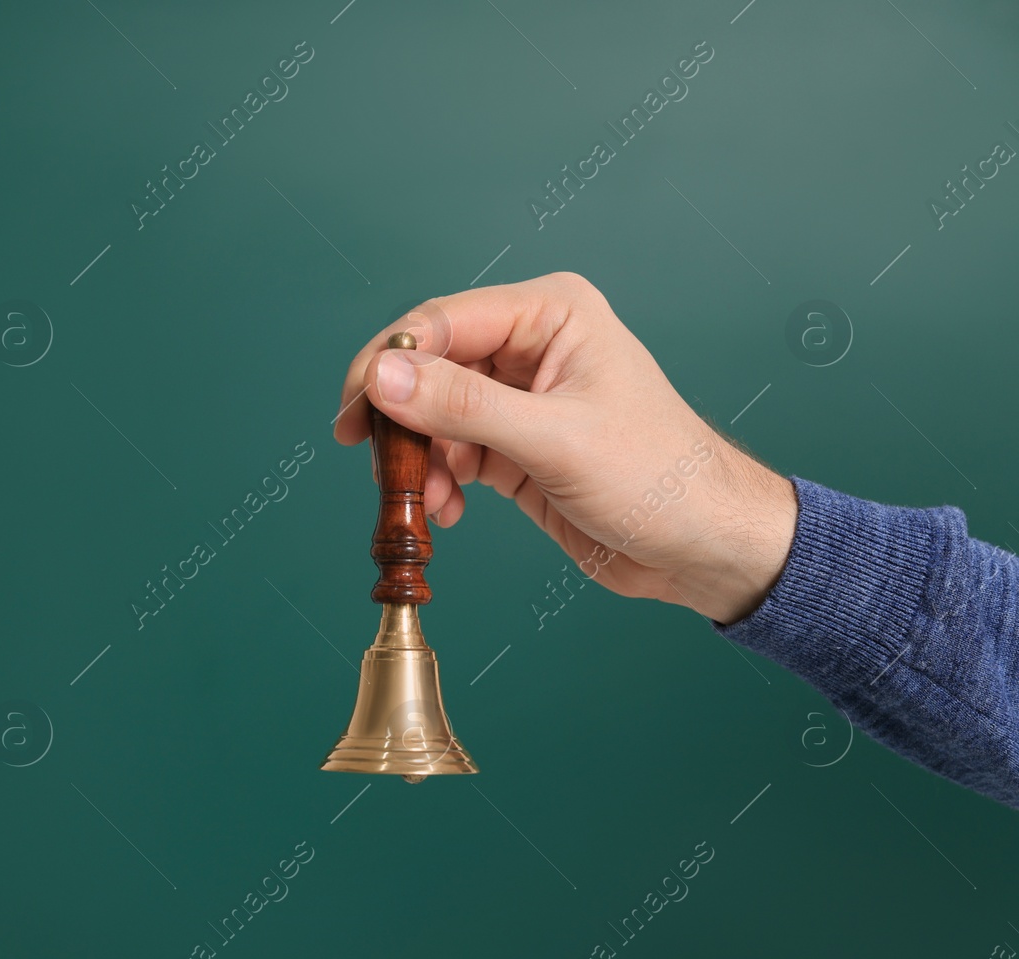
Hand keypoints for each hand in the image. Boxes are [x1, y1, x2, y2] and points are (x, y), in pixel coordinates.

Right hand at [333, 272, 796, 624]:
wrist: (701, 545)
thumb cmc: (659, 477)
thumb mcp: (554, 440)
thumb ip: (463, 406)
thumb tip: (385, 376)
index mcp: (551, 314)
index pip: (444, 320)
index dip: (390, 360)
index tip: (358, 410)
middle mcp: (529, 346)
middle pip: (428, 365)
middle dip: (399, 415)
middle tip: (371, 456)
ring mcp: (518, 398)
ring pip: (431, 413)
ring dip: (417, 458)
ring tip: (422, 498)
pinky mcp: (512, 446)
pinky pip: (450, 452)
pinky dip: (437, 481)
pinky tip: (447, 510)